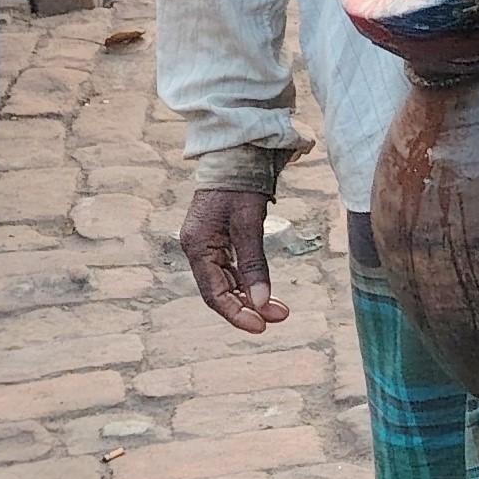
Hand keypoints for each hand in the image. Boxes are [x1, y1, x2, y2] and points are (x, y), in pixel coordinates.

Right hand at [180, 189, 288, 334]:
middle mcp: (197, 249)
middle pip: (220, 291)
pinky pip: (231, 268)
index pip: (214, 294)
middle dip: (249, 307)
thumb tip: (262, 302)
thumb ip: (254, 264)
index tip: (262, 327)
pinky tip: (264, 290)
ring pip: (227, 281)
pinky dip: (248, 281)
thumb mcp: (249, 223)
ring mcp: (207, 243)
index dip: (237, 314)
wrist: (237, 152)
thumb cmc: (241, 183)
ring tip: (280, 309)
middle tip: (280, 317)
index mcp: (197, 246)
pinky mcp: (219, 237)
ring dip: (251, 296)